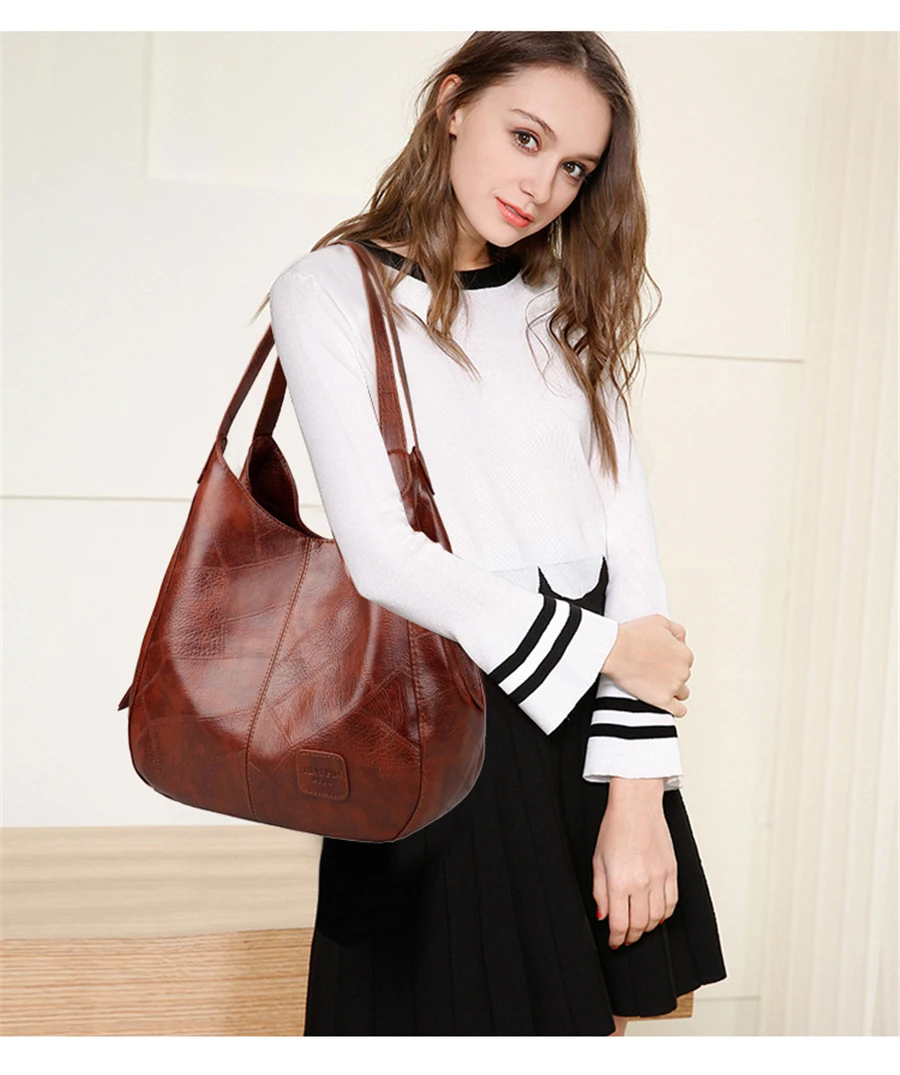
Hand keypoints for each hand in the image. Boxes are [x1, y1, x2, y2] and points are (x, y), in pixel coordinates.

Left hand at [593, 779, 677, 947]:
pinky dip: (664, 915)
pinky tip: (656, 915)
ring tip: (639, 928)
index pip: (619, 923)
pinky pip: (671, 903)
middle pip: (640, 924)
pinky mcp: (672, 871)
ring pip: (657, 918)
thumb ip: (600, 891)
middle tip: (625, 938)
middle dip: (631, 936)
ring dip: (648, 928)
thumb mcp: (597, 860)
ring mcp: (659, 878)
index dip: (616, 938)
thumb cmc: (615, 827)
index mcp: (620, 881)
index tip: (614, 942)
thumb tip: (603, 914)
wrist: (637, 806)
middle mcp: (642, 883)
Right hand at [600, 615, 692, 717]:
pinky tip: (668, 704)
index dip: (672, 660)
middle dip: (671, 674)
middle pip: (683, 676)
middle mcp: (683, 670)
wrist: (615, 650)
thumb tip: (682, 640)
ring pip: (682, 693)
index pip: (685, 660)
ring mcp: (673, 686)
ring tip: (658, 686)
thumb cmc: (632, 636)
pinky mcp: (663, 700)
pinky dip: (676, 709)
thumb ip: (677, 630)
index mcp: (684, 653)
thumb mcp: (659, 621)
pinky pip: (679, 710)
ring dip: (673, 690)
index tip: (661, 660)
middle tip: (654, 670)